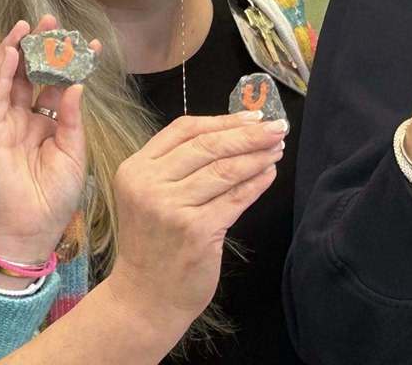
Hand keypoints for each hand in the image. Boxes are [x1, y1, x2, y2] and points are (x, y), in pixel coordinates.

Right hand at [0, 15, 92, 264]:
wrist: (30, 228)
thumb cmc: (55, 197)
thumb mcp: (73, 153)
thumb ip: (71, 118)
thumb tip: (75, 84)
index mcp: (49, 123)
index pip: (59, 84)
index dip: (72, 63)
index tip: (92, 43)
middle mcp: (26, 117)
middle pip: (31, 73)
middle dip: (40, 46)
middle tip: (52, 20)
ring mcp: (6, 122)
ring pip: (8, 77)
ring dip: (16, 49)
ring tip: (27, 25)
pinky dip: (1, 71)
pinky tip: (11, 51)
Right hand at [105, 112, 285, 328]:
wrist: (145, 296)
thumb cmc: (153, 243)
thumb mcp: (150, 196)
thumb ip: (177, 166)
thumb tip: (232, 132)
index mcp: (135, 168)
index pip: (184, 129)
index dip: (222, 120)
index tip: (251, 116)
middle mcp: (150, 184)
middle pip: (208, 145)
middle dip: (247, 134)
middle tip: (276, 127)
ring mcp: (172, 207)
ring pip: (225, 170)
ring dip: (257, 156)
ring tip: (276, 149)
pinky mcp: (197, 230)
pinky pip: (235, 198)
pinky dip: (256, 183)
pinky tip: (269, 174)